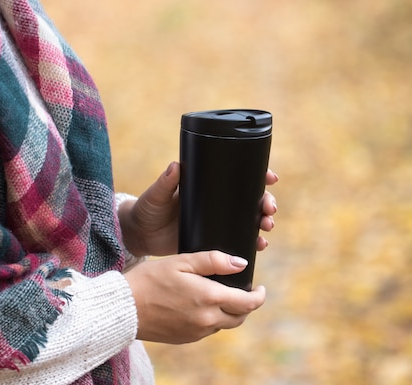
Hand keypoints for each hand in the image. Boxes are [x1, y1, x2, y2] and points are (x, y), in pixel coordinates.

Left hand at [118, 162, 278, 256]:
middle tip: (269, 208)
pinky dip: (252, 242)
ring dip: (263, 223)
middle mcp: (217, 203)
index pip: (238, 177)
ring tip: (267, 226)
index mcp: (207, 186)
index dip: (259, 176)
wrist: (141, 235)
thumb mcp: (157, 193)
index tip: (270, 178)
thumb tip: (175, 165)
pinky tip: (259, 245)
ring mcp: (217, 222)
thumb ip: (166, 181)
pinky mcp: (213, 241)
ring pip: (249, 220)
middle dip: (266, 202)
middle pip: (251, 199)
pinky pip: (238, 241)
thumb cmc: (148, 208)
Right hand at [124, 250, 265, 343]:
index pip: (248, 303)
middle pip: (240, 317)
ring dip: (230, 312)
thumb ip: (213, 261)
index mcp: (209, 298)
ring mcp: (197, 332)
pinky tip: (202, 306)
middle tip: (244, 291)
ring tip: (223, 296)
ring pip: (225, 325)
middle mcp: (207, 320)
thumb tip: (240, 264)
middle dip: (247, 305)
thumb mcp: (182, 261)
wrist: (124, 308)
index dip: (259, 295)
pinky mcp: (186, 338)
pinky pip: (209, 330)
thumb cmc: (150, 279)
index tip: (260, 287)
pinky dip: (213, 319)